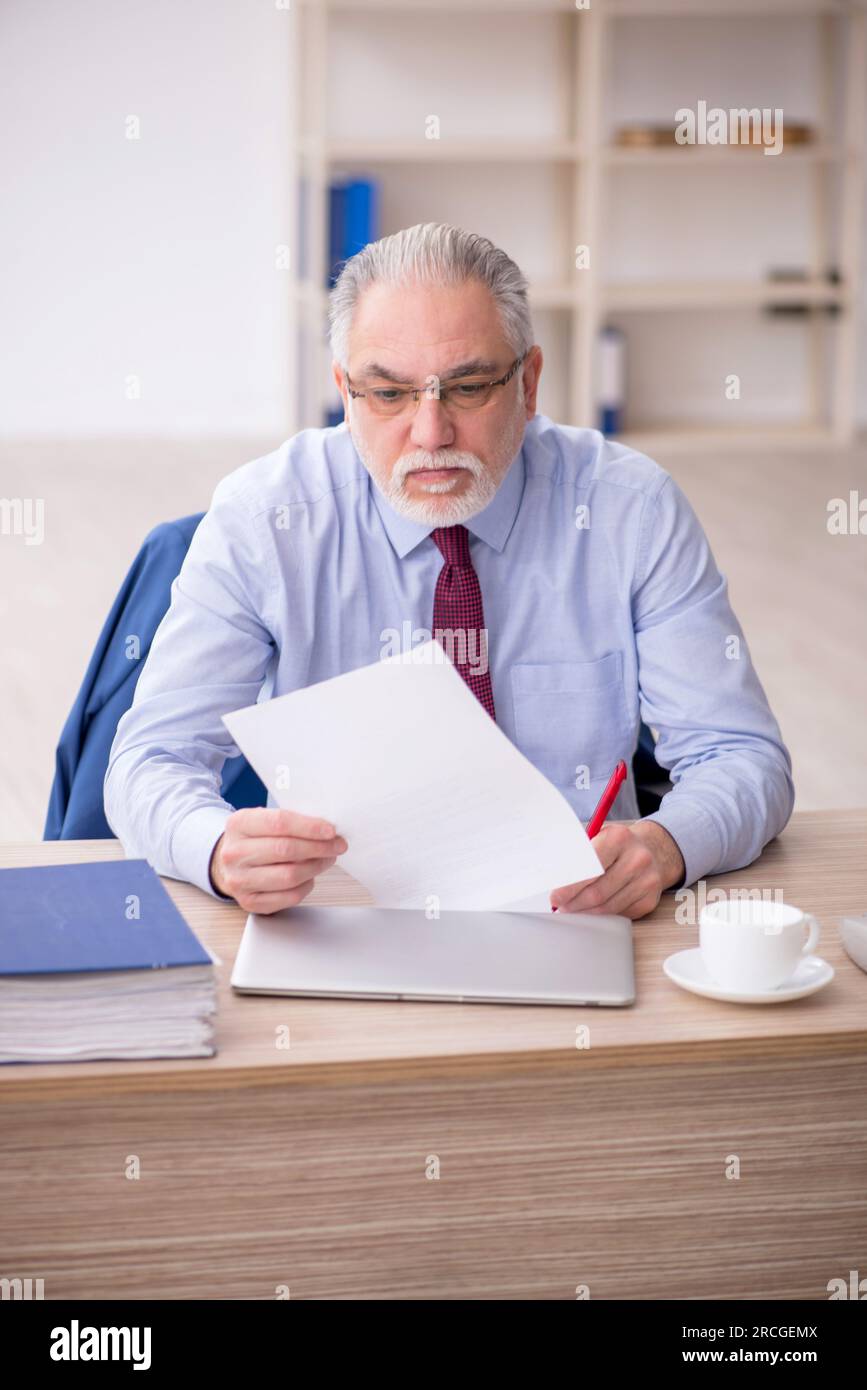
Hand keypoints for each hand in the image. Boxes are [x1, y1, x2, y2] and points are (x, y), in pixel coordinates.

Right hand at [208, 807, 348, 913]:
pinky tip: (309, 876)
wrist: (231, 864)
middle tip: (337, 845)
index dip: (309, 827)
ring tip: (326, 859)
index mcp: (239, 824)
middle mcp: (234, 853)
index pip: (279, 822)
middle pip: (286, 850)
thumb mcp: (264, 820)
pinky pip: (289, 896)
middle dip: (318, 847)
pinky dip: (306, 885)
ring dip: (316, 867)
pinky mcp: (249, 902)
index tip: (330, 831)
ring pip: (289, 875)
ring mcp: (239, 880)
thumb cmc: (255, 839)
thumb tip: (326, 829)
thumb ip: (291, 821)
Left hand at [549, 820, 684, 920]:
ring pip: (607, 907)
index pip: (589, 867)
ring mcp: (647, 881)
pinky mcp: (650, 900)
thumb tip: (554, 880)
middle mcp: (637, 858)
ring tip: (573, 908)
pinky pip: (619, 914)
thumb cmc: (617, 845)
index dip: (569, 886)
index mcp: (619, 838)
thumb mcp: (598, 837)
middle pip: (597, 892)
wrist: (653, 850)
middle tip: (560, 906)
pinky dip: (602, 914)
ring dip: (585, 912)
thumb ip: (578, 854)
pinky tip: (593, 909)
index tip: (555, 896)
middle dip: (573, 903)